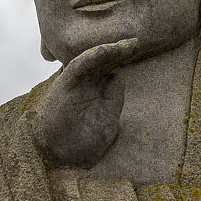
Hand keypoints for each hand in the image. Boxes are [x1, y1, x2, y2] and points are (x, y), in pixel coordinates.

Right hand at [31, 38, 139, 167]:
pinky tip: (105, 49)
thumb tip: (118, 76)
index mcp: (96, 91)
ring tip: (126, 43)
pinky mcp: (64, 86)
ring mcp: (75, 84)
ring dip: (109, 50)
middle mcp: (85, 84)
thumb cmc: (84, 144)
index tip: (139, 49)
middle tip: (136, 40)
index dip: (124, 58)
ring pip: (93, 59)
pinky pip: (79, 67)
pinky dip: (91, 57)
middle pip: (104, 60)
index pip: (111, 68)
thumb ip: (114, 99)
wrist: (62, 160)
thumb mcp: (109, 119)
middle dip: (120, 50)